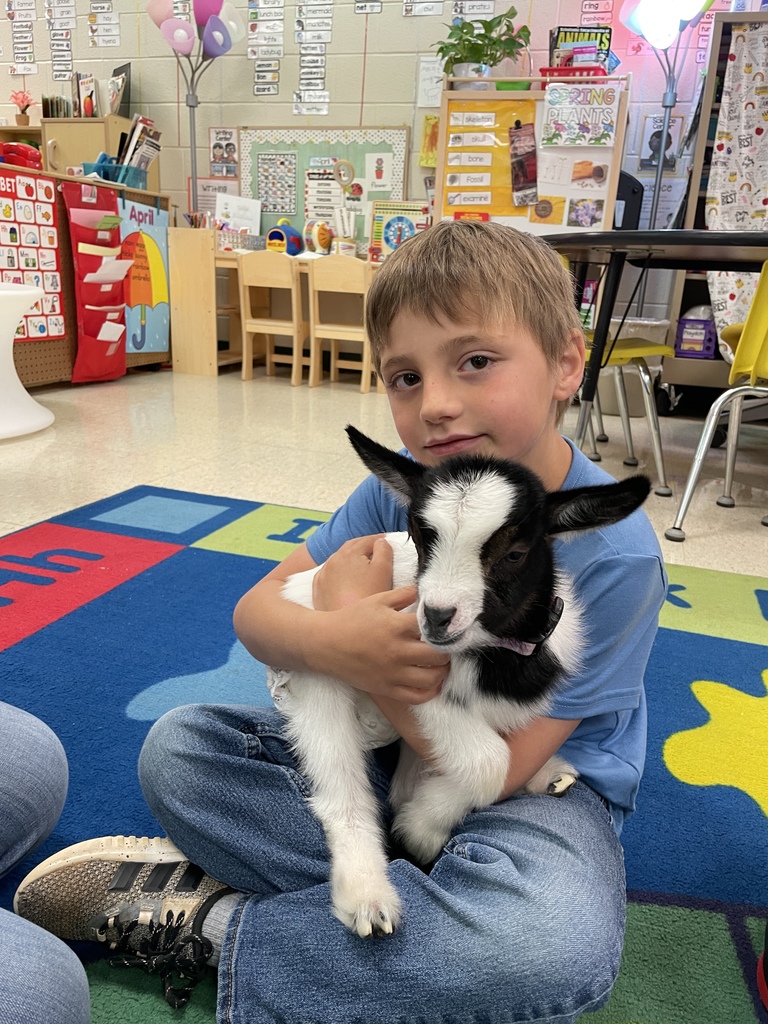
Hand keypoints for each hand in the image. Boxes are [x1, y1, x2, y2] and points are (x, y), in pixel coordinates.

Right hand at [312, 583, 448, 705]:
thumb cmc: (351, 619)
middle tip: (446, 647)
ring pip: (432, 679)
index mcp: (397, 626)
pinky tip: (431, 682)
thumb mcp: (377, 600)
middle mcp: (397, 651)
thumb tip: (424, 591)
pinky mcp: (386, 689)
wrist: (325, 644)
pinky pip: (416, 697)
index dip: (444, 628)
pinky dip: (430, 691)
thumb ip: (403, 594)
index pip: (433, 629)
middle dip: (447, 651)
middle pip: (438, 656)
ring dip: (442, 672)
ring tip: (440, 664)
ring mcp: (392, 673)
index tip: (447, 628)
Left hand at [313, 535, 393, 610]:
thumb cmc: (369, 595)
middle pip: (350, 547)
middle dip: (363, 546)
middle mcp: (332, 560)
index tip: (387, 541)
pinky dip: (338, 572)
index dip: (379, 540)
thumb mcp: (383, 569)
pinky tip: (345, 579)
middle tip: (376, 549)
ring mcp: (323, 575)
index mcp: (349, 552)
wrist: (347, 626)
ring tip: (361, 564)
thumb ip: (384, 550)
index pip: (367, 540)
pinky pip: (329, 575)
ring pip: (338, 560)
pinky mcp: (318, 589)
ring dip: (350, 559)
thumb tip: (381, 541)